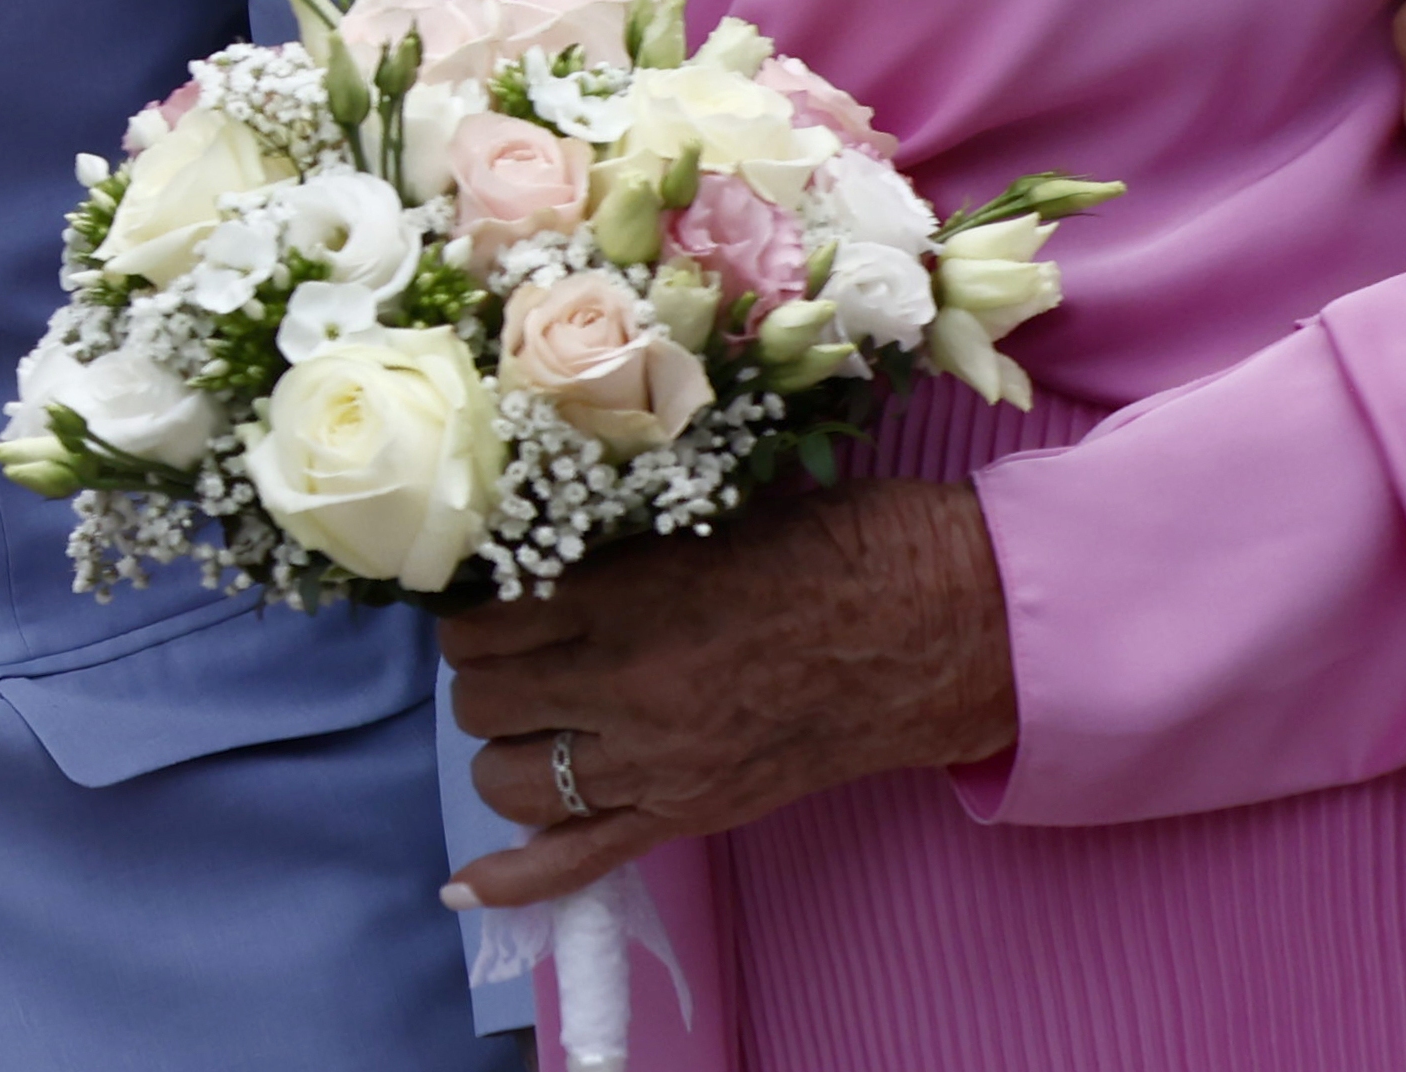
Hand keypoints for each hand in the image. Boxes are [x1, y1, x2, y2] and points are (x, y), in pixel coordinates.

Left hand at [440, 478, 1015, 907]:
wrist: (940, 623)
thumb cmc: (833, 546)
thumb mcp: (703, 516)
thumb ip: (617, 545)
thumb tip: (540, 546)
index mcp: (623, 596)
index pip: (481, 621)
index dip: (471, 611)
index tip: (487, 600)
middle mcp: (623, 685)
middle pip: (482, 702)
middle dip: (486, 679)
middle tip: (518, 657)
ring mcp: (656, 761)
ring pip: (510, 779)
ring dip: (507, 751)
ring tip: (539, 722)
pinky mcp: (692, 814)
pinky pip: (581, 861)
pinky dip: (518, 878)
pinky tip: (465, 888)